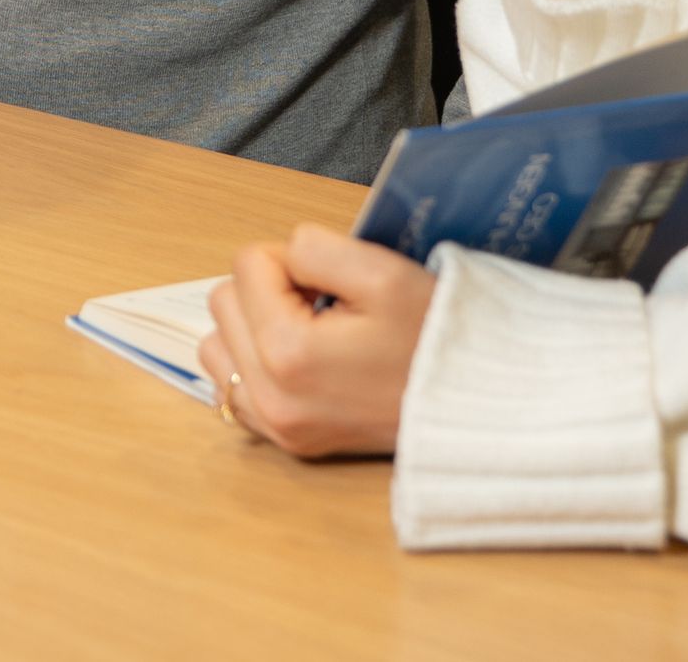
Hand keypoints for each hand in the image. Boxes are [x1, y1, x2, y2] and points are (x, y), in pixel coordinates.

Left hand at [197, 224, 434, 458]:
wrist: (469, 406)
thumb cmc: (432, 338)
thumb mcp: (383, 272)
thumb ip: (315, 247)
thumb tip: (282, 257)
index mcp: (287, 353)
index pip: (246, 263)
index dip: (292, 259)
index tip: (334, 282)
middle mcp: (270, 398)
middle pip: (224, 301)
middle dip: (269, 291)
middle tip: (326, 306)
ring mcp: (274, 426)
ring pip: (218, 344)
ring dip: (252, 327)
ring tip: (310, 332)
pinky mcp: (284, 440)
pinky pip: (231, 387)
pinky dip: (252, 365)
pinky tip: (298, 361)